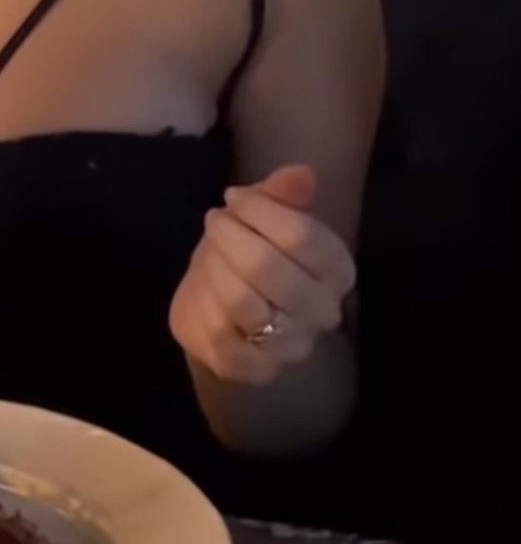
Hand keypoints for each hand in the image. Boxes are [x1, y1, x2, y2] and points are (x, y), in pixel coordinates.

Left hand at [169, 164, 354, 386]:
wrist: (222, 313)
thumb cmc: (247, 256)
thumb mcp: (262, 218)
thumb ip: (282, 194)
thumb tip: (300, 173)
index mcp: (337, 269)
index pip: (301, 235)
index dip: (258, 209)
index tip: (232, 197)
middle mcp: (324, 311)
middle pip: (266, 266)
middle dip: (229, 237)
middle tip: (215, 223)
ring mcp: (293, 346)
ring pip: (241, 300)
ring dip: (215, 269)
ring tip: (210, 256)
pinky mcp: (257, 370)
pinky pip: (221, 336)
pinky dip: (205, 308)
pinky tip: (205, 294)